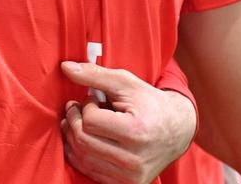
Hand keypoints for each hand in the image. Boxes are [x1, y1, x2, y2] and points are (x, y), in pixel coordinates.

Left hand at [60, 61, 196, 183]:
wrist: (177, 131)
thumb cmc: (150, 103)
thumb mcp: (126, 82)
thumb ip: (94, 74)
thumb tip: (64, 67)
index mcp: (137, 133)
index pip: (90, 121)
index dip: (86, 105)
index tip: (93, 98)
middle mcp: (134, 160)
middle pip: (82, 140)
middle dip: (73, 120)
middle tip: (77, 108)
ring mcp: (130, 176)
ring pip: (82, 158)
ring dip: (72, 136)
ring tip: (80, 122)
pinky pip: (89, 172)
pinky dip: (80, 154)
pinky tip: (85, 138)